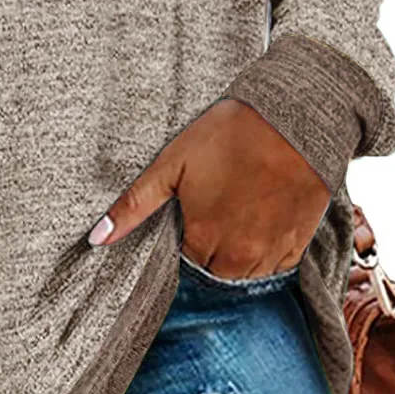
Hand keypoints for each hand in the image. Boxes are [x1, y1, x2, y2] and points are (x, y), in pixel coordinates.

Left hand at [87, 98, 330, 277]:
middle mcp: (238, 257)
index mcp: (204, 239)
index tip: (195, 212)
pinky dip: (267, 250)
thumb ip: (134, 205)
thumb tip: (95, 239)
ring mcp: (272, 253)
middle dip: (211, 249)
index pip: (186, 263)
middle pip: (215, 272)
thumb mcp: (171, 164)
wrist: (294, 120)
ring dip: (238, 254)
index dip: (188, 237)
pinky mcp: (299, 245)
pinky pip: (277, 266)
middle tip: (217, 208)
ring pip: (246, 273)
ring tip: (240, 210)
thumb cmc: (229, 136)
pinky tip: (264, 215)